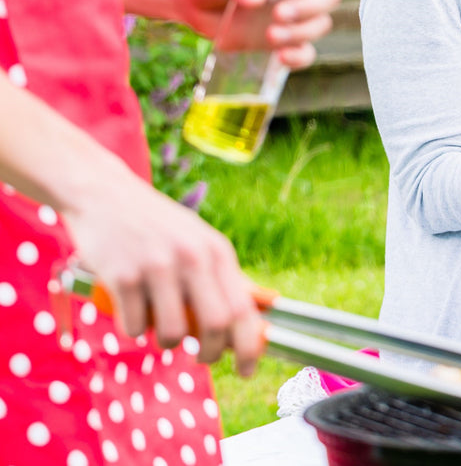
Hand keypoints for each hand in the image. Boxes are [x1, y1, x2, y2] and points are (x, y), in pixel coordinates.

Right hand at [60, 172, 264, 374]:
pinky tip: (131, 306)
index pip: (244, 308)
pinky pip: (136, 327)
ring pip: (173, 334)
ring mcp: (157, 267)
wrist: (104, 195)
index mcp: (217, 251)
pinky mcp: (123, 277)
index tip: (248, 369)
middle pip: (216, 325)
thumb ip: (220, 278)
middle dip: (212, 353)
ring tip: (160, 323)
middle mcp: (192, 257)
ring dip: (168, 342)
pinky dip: (135, 328)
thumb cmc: (156, 226)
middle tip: (203, 359)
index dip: (251, 346)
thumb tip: (250, 318)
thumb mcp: (198, 241)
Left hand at [179, 0, 341, 67]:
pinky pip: (307, 52)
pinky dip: (299, 57)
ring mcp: (296, 16)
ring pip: (321, 24)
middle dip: (310, 7)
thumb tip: (258, 0)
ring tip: (270, 35)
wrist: (196, 6)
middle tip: (278, 14)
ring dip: (301, 32)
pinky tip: (281, 57)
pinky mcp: (287, 41)